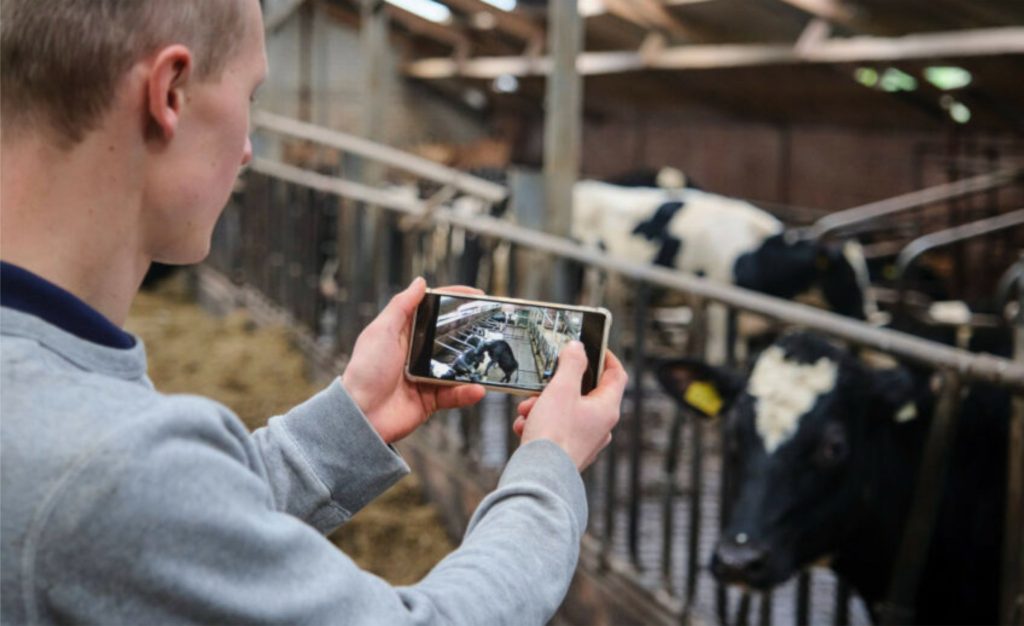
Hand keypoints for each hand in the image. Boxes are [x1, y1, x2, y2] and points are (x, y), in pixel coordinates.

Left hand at [341, 277, 485, 442]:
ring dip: (474, 366)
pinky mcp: (432, 399)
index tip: (477, 296)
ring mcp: (426, 376)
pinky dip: (467, 392)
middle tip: (493, 327)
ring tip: (489, 361)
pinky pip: (455, 394)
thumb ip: (401, 306)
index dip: (454, 301)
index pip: (433, 311)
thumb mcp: (381, 331)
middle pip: (451, 338)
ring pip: (458, 367)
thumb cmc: (365, 371)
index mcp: (404, 333)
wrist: (361, 416)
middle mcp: (417, 353)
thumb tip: (420, 282)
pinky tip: (477, 389)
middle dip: (472, 333)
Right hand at [513, 344, 626, 470]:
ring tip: (527, 409)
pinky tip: (525, 426)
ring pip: (566, 411)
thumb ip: (572, 363)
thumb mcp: (562, 388)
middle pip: (585, 392)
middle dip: (559, 385)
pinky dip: (540, 423)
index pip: (616, 374)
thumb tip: (578, 348)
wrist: (539, 478)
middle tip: (543, 384)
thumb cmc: (554, 435)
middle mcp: (601, 426)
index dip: (606, 356)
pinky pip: (556, 429)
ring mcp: (586, 441)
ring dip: (544, 404)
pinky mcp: (569, 452)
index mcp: (607, 409)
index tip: (591, 347)